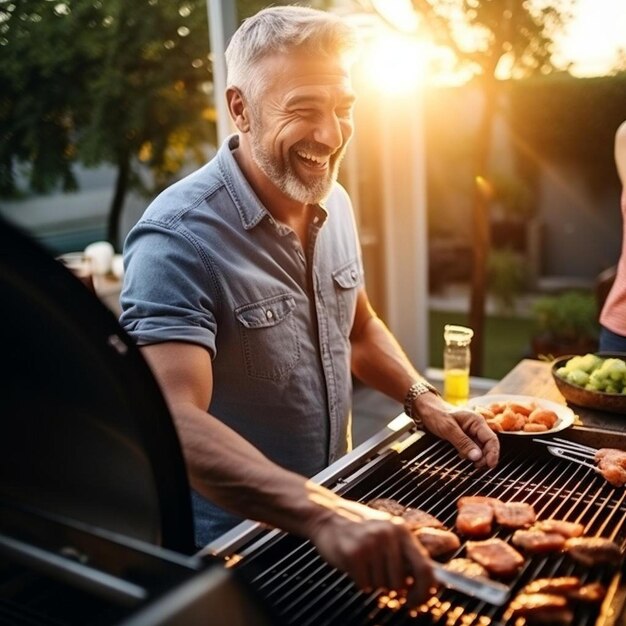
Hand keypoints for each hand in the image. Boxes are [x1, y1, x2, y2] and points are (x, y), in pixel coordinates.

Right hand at [305, 488, 436, 605]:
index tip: (418, 600)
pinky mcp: (354, 554)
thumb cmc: (357, 527)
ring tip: (364, 561)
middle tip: (378, 573)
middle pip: (400, 583)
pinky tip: (354, 564)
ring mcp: (371, 544)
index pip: (426, 568)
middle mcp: (388, 535)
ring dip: (372, 580)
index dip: (424, 591)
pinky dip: (359, 581)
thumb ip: (404, 554)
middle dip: (390, 586)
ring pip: (382, 586)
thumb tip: (425, 584)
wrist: (326, 515)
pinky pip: (364, 585)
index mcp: (401, 530)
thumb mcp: (386, 532)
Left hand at [415, 394, 499, 468]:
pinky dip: (471, 455)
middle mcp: (477, 426)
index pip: (491, 439)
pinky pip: (472, 448)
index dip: (493, 453)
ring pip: (481, 448)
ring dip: (478, 458)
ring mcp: (471, 432)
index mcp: (476, 421)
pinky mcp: (466, 437)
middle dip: (485, 458)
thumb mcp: (448, 429)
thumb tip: (477, 456)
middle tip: (477, 466)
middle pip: (488, 445)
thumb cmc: (436, 414)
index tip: (490, 465)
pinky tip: (465, 459)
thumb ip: (463, 442)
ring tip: (472, 464)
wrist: (426, 409)